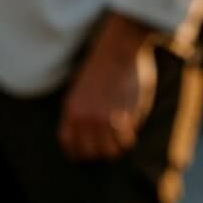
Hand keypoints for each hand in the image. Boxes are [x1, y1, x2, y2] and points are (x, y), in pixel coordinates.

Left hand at [56, 18, 159, 161]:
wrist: (118, 48)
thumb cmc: (105, 66)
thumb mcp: (81, 91)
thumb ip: (82, 113)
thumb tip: (91, 135)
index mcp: (70, 111)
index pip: (69, 145)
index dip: (81, 152)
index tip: (92, 150)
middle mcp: (83, 118)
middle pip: (90, 153)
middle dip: (102, 150)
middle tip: (113, 142)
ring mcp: (102, 119)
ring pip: (109, 152)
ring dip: (118, 146)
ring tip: (124, 135)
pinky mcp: (121, 116)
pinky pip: (125, 142)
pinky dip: (130, 137)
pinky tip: (132, 126)